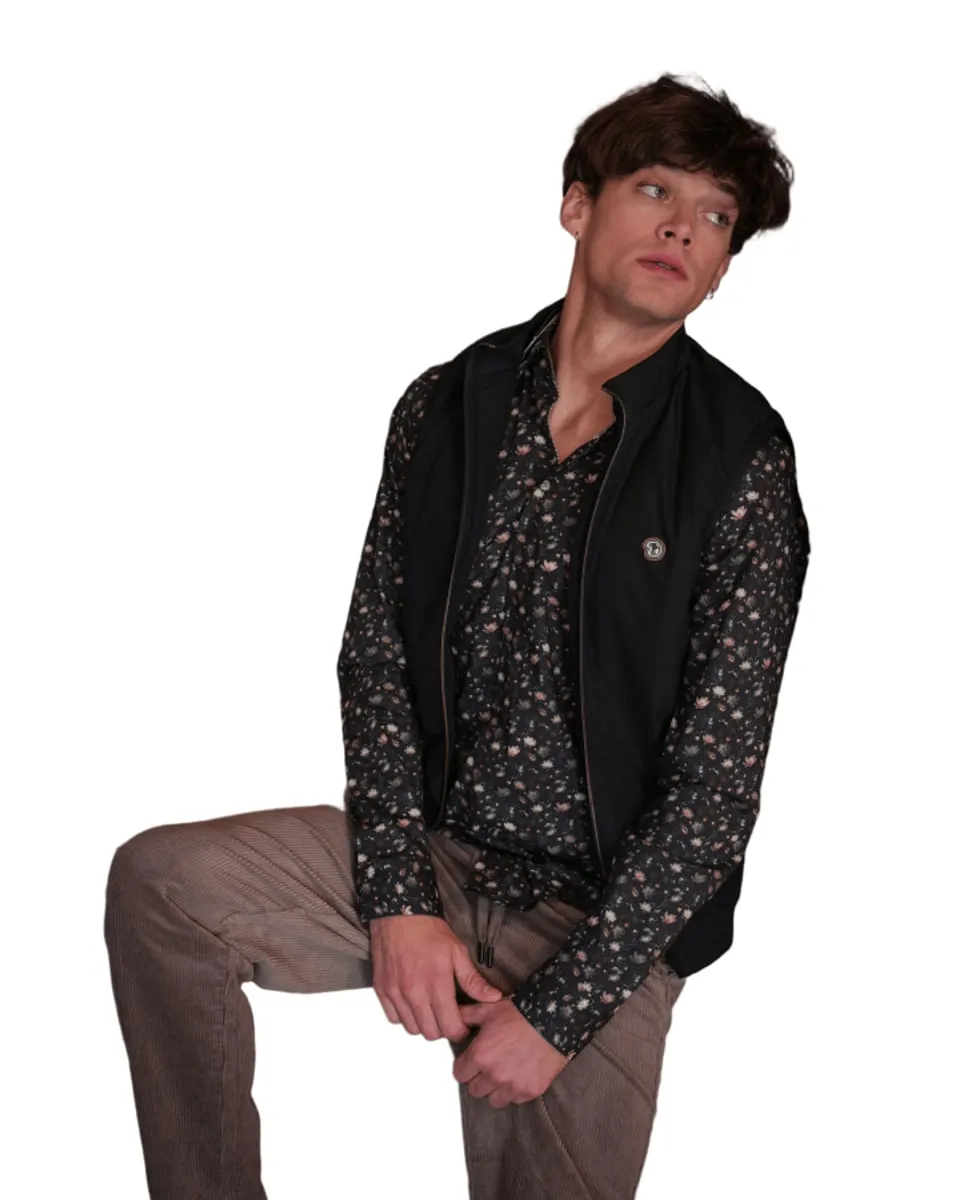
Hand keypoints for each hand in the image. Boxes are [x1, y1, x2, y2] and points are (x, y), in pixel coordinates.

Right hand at [369, 914, 502, 1041]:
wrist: (398, 914)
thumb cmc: (429, 930)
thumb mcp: (457, 951)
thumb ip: (473, 980)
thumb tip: (494, 998)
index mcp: (437, 984)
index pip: (450, 1028)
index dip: (460, 1031)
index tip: (463, 1024)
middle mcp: (414, 993)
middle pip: (431, 1034)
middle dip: (443, 1029)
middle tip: (447, 1016)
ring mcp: (396, 993)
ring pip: (412, 1029)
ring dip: (423, 1024)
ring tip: (430, 1009)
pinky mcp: (382, 990)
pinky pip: (393, 1018)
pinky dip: (404, 1016)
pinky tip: (413, 1003)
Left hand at [452, 997, 571, 1107]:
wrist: (554, 1020)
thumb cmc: (521, 1013)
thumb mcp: (489, 1009)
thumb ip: (467, 1015)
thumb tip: (453, 1016)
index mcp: (480, 1056)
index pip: (459, 1074)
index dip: (465, 1066)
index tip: (471, 1061)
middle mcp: (494, 1075)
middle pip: (475, 1089)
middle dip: (479, 1078)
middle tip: (489, 1066)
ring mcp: (512, 1086)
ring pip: (494, 1099)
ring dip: (496, 1089)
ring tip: (504, 1072)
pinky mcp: (530, 1091)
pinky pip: (515, 1100)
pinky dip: (515, 1091)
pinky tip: (520, 1074)